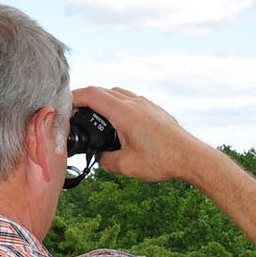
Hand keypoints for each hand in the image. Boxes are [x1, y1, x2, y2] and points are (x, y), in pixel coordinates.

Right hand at [70, 86, 220, 183]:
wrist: (192, 158)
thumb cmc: (163, 160)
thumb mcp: (126, 166)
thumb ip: (106, 161)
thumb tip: (100, 158)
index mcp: (124, 112)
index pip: (91, 94)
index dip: (73, 98)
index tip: (63, 106)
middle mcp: (135, 103)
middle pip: (102, 91)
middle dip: (85, 99)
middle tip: (75, 113)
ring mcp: (146, 104)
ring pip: (117, 93)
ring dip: (102, 100)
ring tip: (94, 117)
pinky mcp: (154, 109)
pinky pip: (130, 99)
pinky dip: (118, 104)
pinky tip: (117, 121)